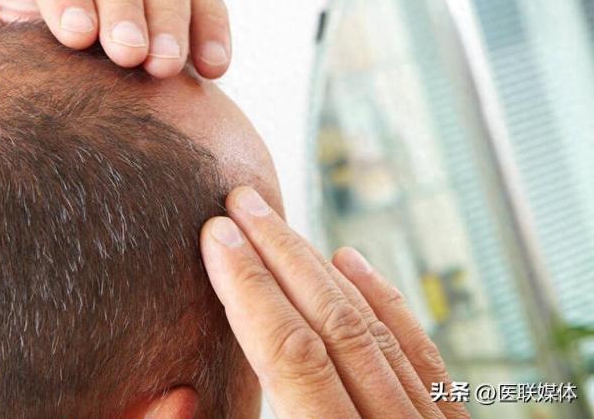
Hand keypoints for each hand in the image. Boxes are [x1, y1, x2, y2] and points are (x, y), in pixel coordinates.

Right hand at [200, 186, 469, 417]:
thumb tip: (178, 395)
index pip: (291, 355)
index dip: (248, 289)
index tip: (217, 235)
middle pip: (335, 324)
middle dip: (280, 255)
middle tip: (242, 204)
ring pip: (374, 328)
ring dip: (319, 267)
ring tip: (276, 224)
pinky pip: (421, 353)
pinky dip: (383, 300)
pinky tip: (352, 260)